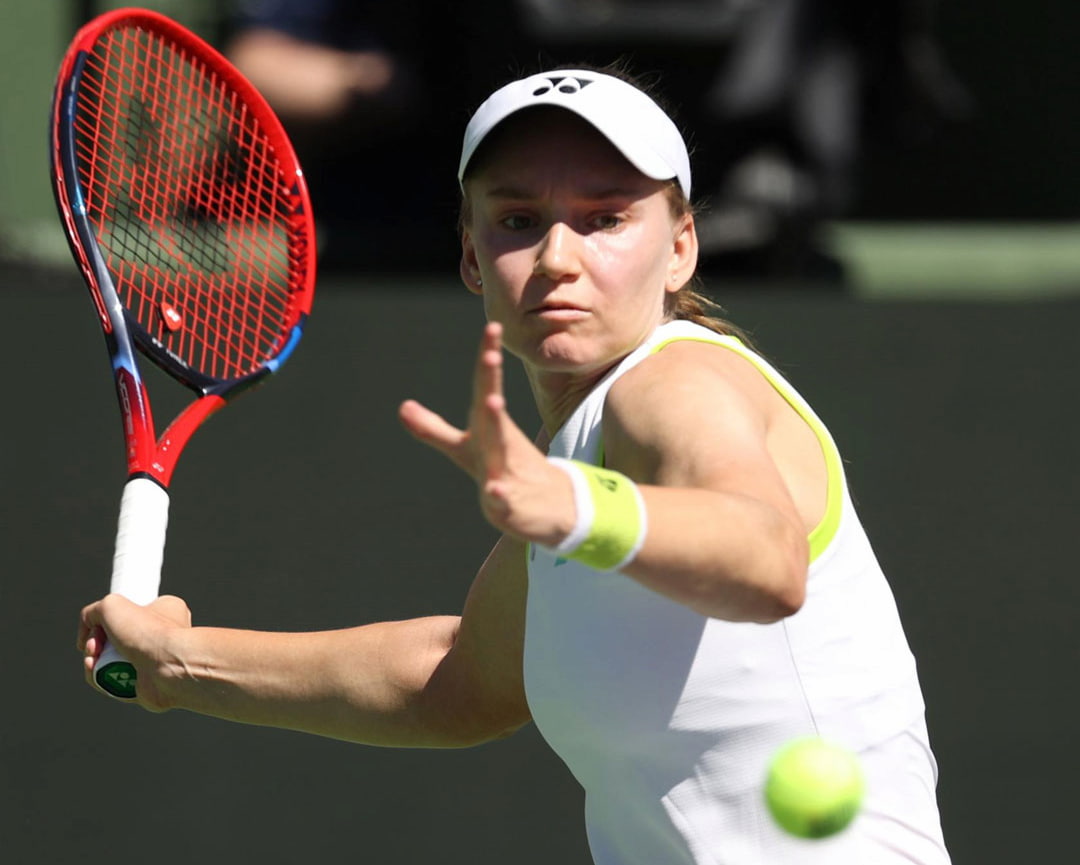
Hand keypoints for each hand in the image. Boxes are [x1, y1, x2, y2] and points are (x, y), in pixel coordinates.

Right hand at [77, 594, 191, 710]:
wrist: (168, 668)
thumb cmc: (149, 633)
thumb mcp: (112, 605)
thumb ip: (93, 611)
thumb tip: (88, 626)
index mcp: (164, 611)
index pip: (129, 613)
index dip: (106, 620)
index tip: (98, 625)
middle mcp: (160, 636)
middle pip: (114, 638)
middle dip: (95, 642)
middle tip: (93, 646)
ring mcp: (152, 661)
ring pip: (110, 660)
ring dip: (93, 660)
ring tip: (92, 660)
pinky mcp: (143, 684)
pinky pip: (113, 681)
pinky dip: (99, 677)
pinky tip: (96, 672)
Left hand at [399, 323, 575, 546]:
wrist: (546, 506)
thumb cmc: (502, 468)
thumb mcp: (463, 450)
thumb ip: (433, 429)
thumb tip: (402, 407)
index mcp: (489, 426)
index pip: (486, 388)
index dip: (486, 358)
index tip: (491, 326)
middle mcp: (501, 442)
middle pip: (493, 410)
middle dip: (490, 383)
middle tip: (491, 355)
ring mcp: (508, 470)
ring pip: (502, 448)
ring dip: (497, 425)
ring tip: (493, 402)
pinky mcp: (511, 502)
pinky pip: (505, 498)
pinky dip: (500, 494)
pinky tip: (493, 490)